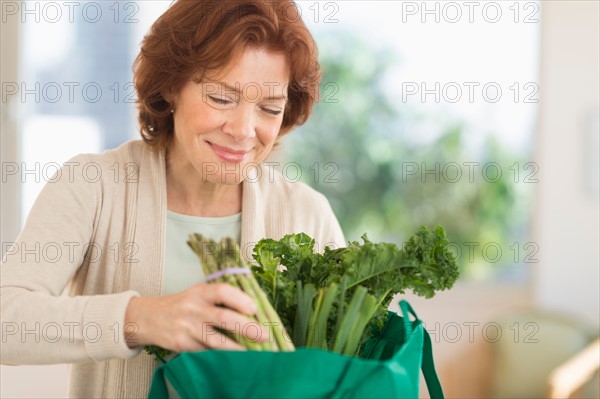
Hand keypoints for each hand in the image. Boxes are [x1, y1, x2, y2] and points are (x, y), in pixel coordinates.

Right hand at [124, 283, 267, 351]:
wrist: (148, 317)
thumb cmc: (182, 304)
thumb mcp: (197, 293)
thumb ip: (219, 299)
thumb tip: (253, 311)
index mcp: (200, 292)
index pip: (222, 291)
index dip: (240, 299)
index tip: (255, 309)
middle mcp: (193, 308)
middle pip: (223, 317)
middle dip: (247, 327)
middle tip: (264, 335)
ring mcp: (187, 327)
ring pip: (216, 340)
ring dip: (237, 348)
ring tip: (254, 352)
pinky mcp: (182, 345)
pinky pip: (205, 352)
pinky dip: (221, 355)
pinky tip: (233, 358)